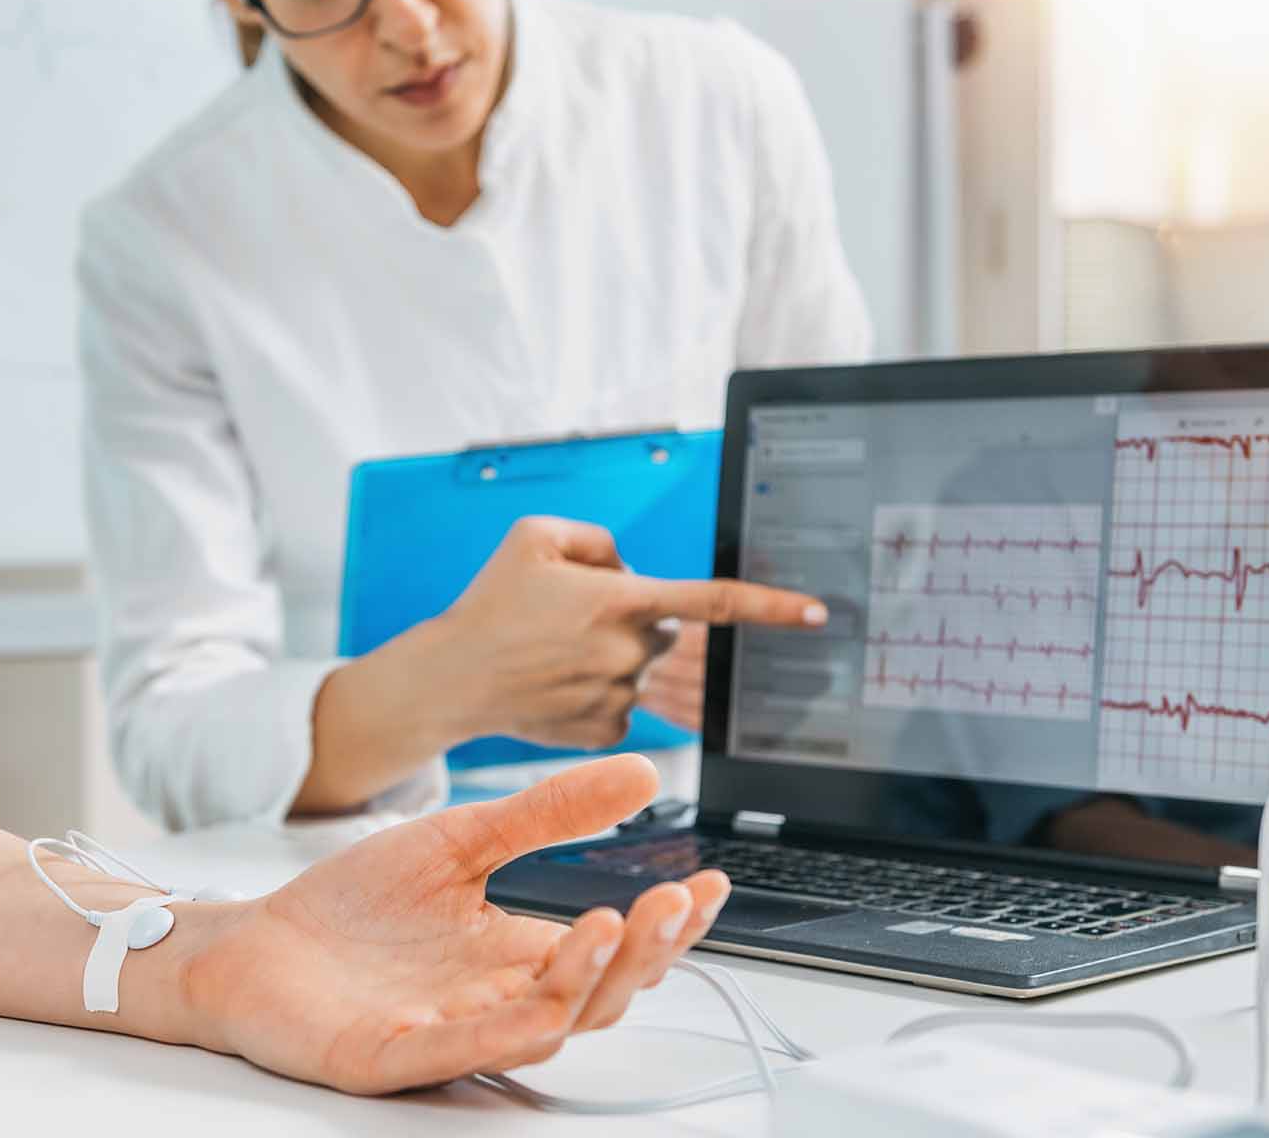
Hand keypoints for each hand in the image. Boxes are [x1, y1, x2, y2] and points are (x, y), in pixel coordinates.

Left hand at [179, 754, 729, 1094]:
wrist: (252, 940)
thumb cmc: (354, 905)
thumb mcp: (460, 839)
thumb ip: (545, 813)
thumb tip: (639, 769)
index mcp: (517, 954)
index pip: (615, 951)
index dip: (668, 926)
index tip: (710, 882)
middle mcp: (495, 1001)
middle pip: (599, 996)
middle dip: (646, 953)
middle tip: (676, 902)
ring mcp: (448, 1033)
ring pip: (544, 1028)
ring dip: (587, 983)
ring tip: (612, 923)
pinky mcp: (390, 1056)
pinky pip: (461, 1053)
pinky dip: (508, 1032)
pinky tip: (545, 1002)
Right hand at [434, 517, 822, 749]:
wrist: (452, 676)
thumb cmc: (492, 602)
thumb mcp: (535, 536)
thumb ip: (599, 537)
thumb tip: (632, 570)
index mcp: (620, 599)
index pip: (713, 602)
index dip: (770, 607)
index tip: (816, 613)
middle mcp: (627, 650)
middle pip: (665, 630)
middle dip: (634, 619)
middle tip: (574, 618)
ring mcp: (619, 695)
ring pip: (642, 667)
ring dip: (612, 655)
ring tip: (554, 652)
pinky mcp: (606, 730)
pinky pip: (624, 705)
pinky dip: (598, 691)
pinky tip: (556, 683)